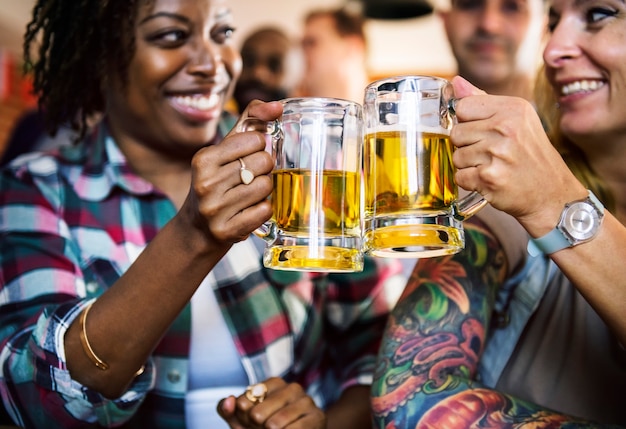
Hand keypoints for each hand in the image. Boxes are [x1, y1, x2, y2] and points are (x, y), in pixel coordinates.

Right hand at [178, 100, 282, 247]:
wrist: (196, 230)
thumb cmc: (216, 183)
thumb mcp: (224, 151)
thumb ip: (250, 122)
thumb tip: (278, 106)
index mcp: (204, 159)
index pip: (255, 139)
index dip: (259, 147)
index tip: (247, 156)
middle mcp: (205, 183)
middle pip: (264, 162)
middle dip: (264, 169)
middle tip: (250, 178)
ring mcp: (214, 209)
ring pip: (266, 186)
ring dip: (265, 190)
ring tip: (249, 194)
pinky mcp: (226, 230)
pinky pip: (264, 210)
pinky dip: (263, 209)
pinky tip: (249, 210)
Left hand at [217, 377, 326, 428]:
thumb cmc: (269, 428)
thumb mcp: (245, 422)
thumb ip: (231, 411)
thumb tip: (229, 401)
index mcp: (274, 383)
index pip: (245, 400)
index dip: (242, 418)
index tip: (250, 422)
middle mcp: (292, 388)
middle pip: (257, 414)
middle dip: (255, 428)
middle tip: (264, 428)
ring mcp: (306, 401)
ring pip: (274, 424)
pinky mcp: (317, 417)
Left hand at [450, 76, 585, 232]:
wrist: (551, 194)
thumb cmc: (530, 156)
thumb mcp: (516, 120)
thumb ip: (483, 101)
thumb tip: (456, 83)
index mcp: (512, 108)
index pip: (462, 106)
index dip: (467, 122)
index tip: (482, 131)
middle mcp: (505, 128)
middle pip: (456, 133)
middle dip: (467, 145)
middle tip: (491, 153)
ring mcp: (497, 153)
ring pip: (456, 156)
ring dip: (469, 165)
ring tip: (492, 166)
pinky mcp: (489, 178)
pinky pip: (460, 177)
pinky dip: (470, 182)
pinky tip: (490, 180)